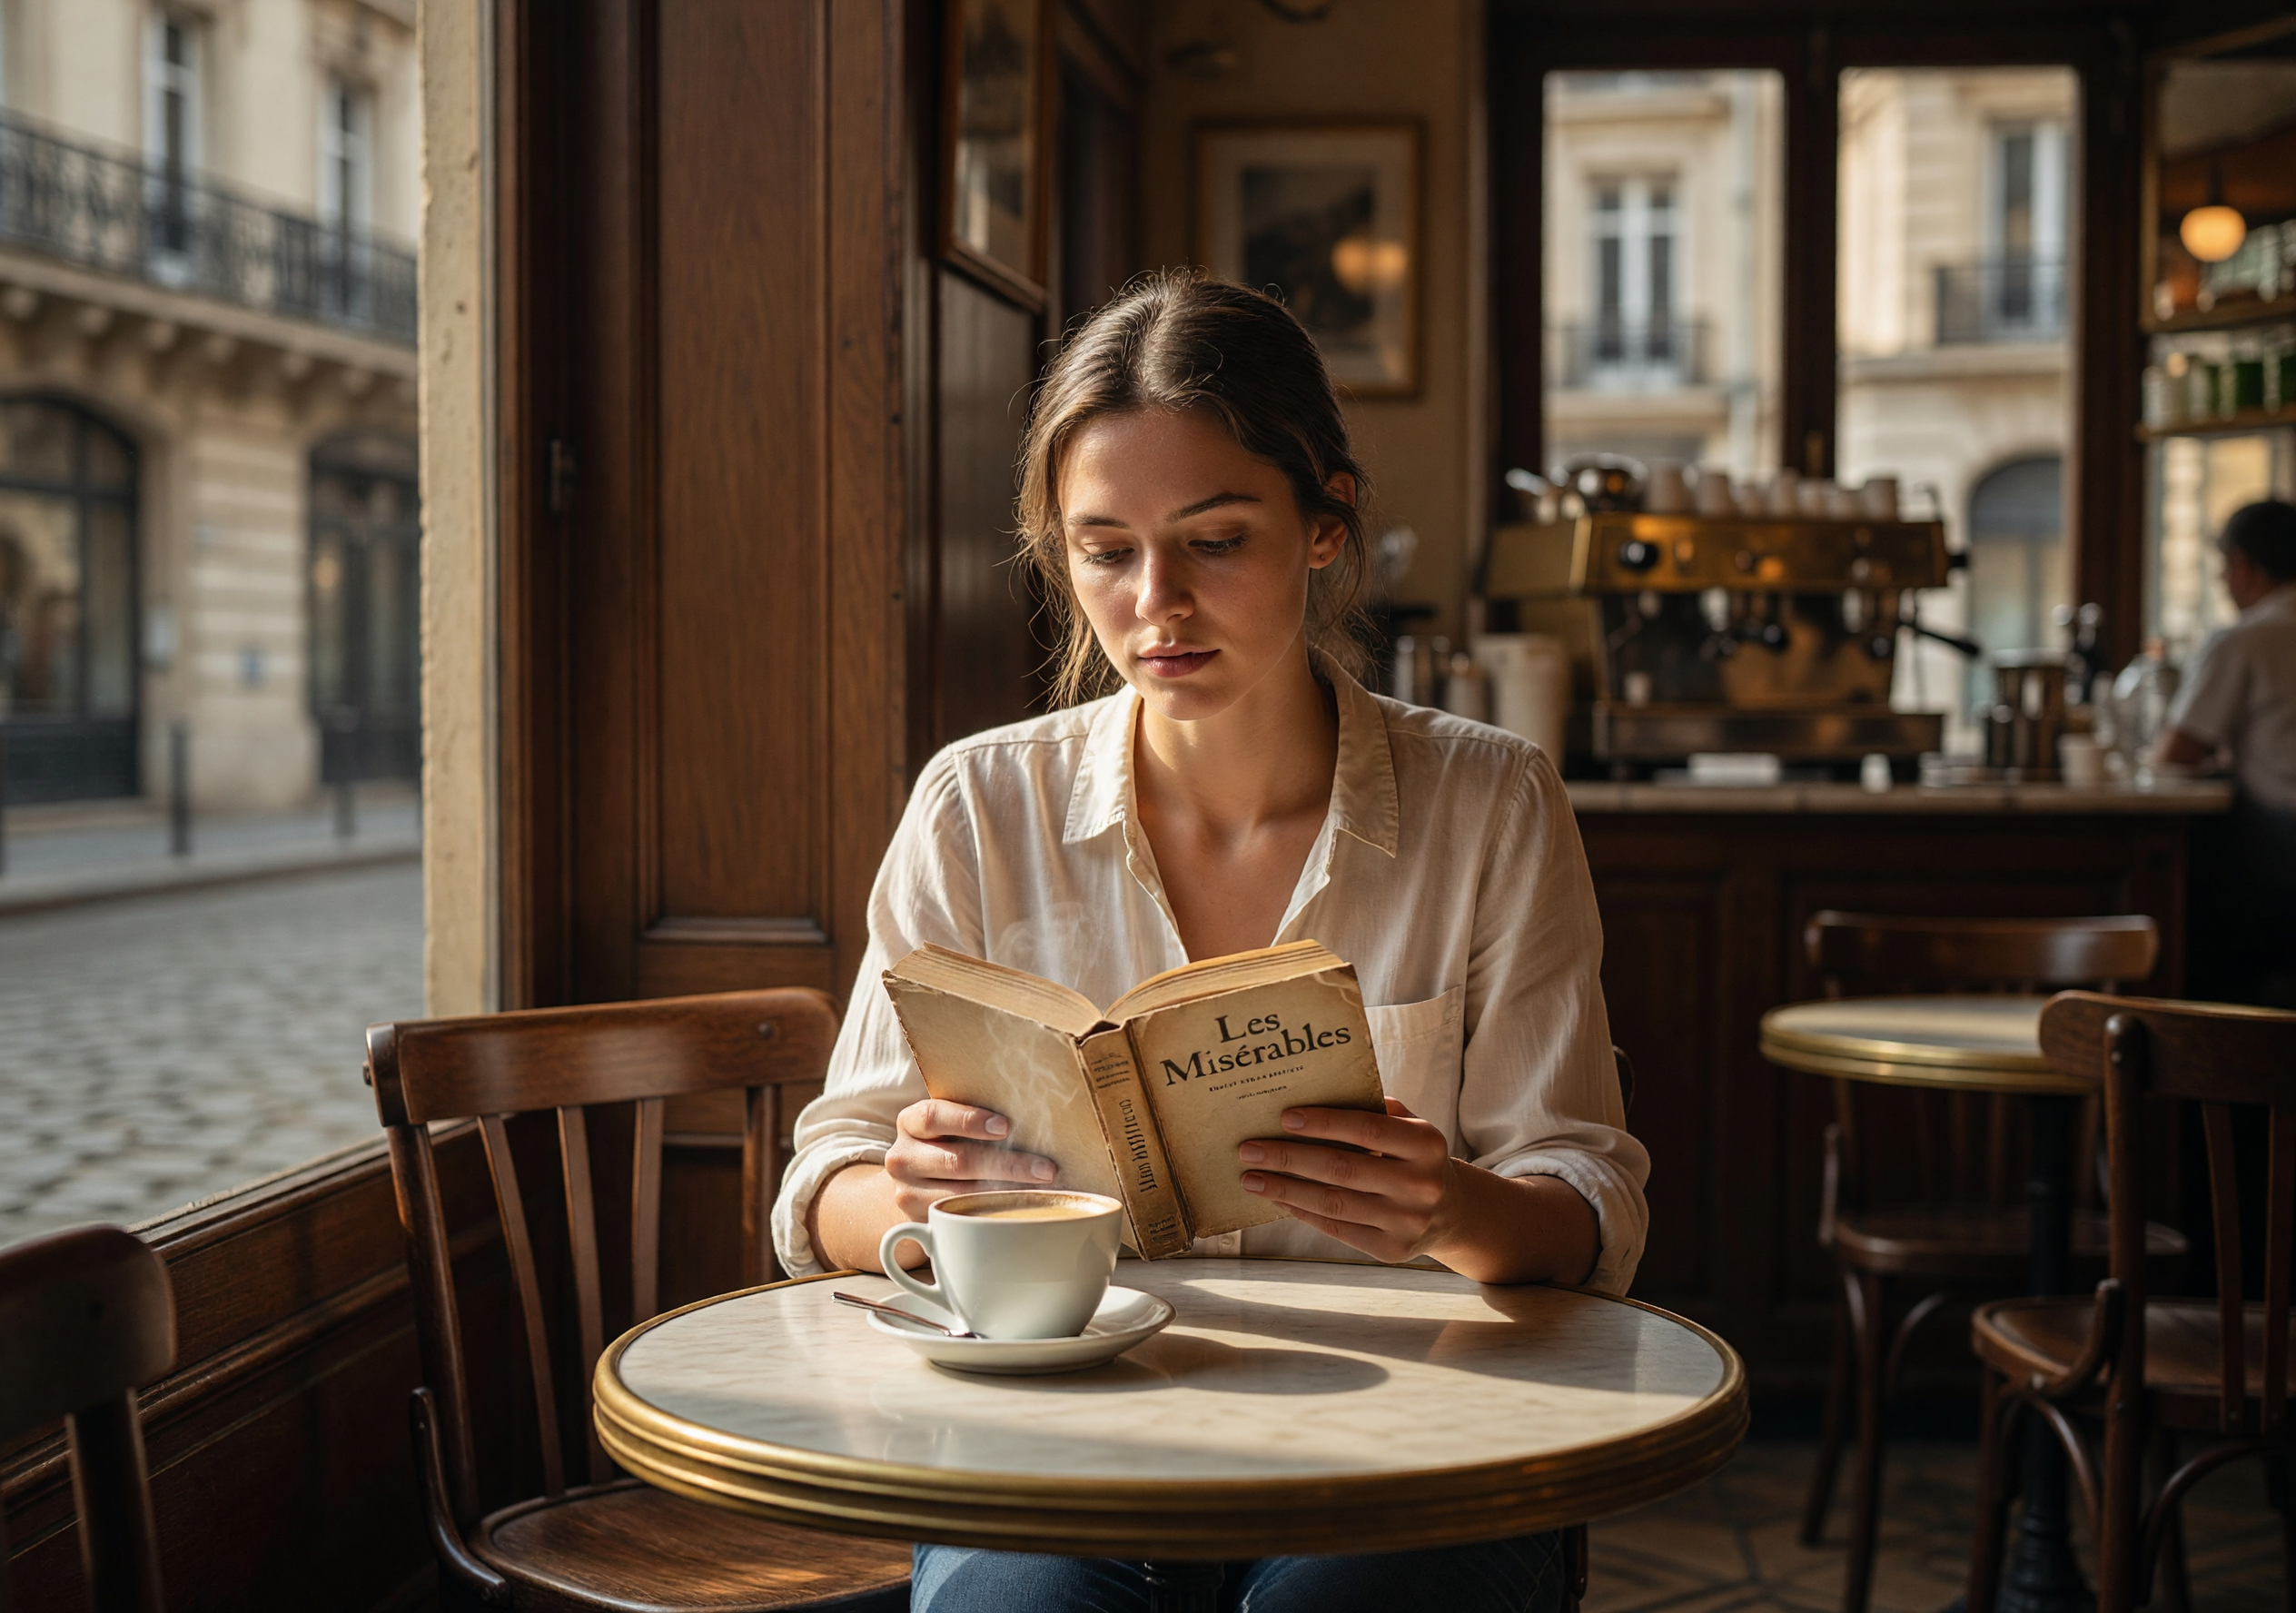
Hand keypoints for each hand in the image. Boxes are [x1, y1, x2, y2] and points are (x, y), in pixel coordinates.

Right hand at [882, 1099, 1056, 1223]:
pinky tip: (1018, 1207)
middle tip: (1045, 1168)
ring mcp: (907, 1193)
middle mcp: (902, 1158)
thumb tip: (1031, 1114)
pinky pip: (961, 1217)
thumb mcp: (946, 1124)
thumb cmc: (943, 1143)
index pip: (933, 1117)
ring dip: (1007, 1192)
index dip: (969, 1120)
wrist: (911, 1183)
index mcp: (909, 1123)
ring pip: (962, 1194)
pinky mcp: (920, 1221)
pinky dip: (992, 1212)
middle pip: (958, 1161)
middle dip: (1008, 1164)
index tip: (1006, 1127)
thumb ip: (973, 1117)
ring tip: (1041, 1190)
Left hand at [1238, 1098, 1461, 1264]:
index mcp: (1427, 1144)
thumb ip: (1374, 1110)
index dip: (1324, 1123)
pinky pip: (1336, 1229)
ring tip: (1251, 1179)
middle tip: (1248, 1150)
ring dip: (1284, 1189)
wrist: (1451, 1211)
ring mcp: (1407, 1221)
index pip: (1367, 1130)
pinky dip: (1302, 1212)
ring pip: (1333, 1203)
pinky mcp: (1391, 1250)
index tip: (1284, 1118)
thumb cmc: (1414, 1158)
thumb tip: (1312, 1097)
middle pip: (1342, 1169)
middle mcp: (1420, 1185)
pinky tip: (1277, 1198)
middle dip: (1288, 1158)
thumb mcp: (1410, 1127)